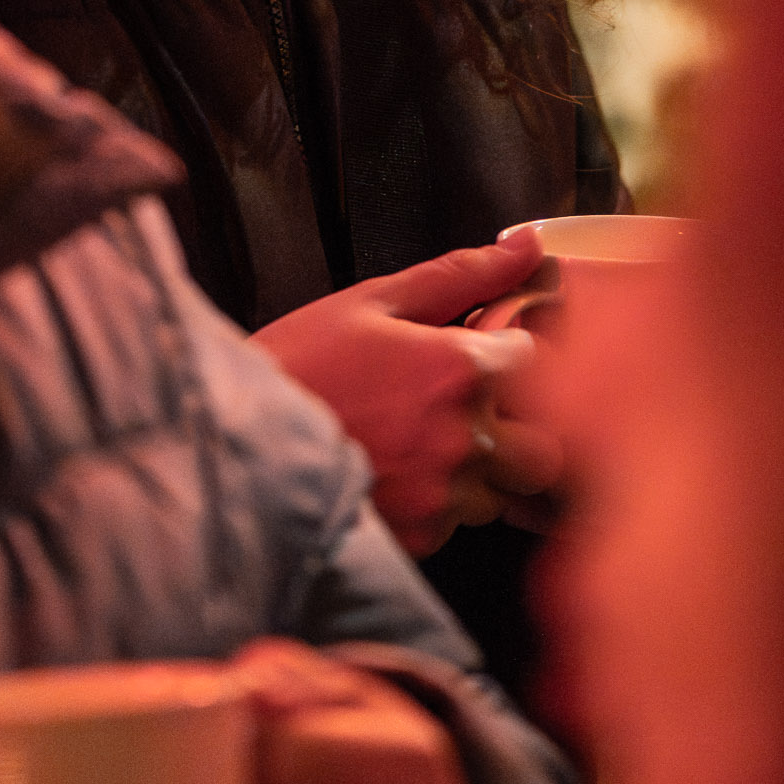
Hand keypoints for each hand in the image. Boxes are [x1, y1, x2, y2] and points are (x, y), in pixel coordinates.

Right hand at [251, 237, 563, 555]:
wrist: (241, 438)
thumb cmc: (302, 362)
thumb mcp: (375, 301)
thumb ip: (463, 274)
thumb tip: (525, 246)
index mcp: (460, 368)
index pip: (537, 364)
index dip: (511, 356)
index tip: (483, 357)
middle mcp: (465, 436)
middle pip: (542, 450)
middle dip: (516, 430)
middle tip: (469, 413)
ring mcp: (446, 493)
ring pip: (504, 493)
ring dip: (479, 471)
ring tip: (420, 442)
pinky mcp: (425, 536)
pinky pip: (461, 524)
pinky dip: (441, 502)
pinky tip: (398, 470)